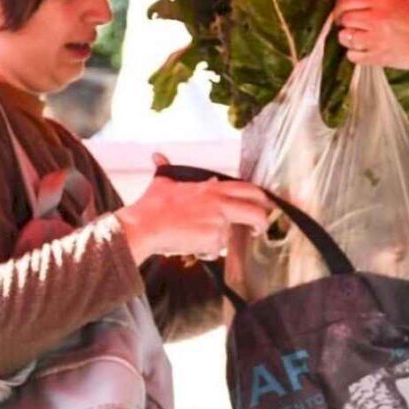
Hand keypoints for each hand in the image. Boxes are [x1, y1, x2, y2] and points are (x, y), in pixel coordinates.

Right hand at [116, 154, 270, 263]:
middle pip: (257, 212)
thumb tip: (157, 156)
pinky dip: (204, 252)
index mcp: (212, 189)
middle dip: (263, 222)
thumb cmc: (151, 206)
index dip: (260, 197)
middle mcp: (220, 203)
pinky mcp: (214, 239)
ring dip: (216, 242)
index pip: (248, 188)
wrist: (144, 226)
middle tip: (259, 229)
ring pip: (230, 236)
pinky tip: (189, 245)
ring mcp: (219, 221)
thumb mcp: (162, 181)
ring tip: (197, 239)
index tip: (264, 205)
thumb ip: (165, 167)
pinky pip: (215, 251)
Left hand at [332, 0, 408, 69]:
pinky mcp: (378, 57)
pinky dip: (354, 54)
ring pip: (346, 38)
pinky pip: (353, 56)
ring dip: (348, 38)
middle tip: (349, 25)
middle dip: (344, 22)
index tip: (340, 11)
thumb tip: (355, 1)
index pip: (348, 0)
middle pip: (345, 19)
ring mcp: (375, 39)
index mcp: (382, 1)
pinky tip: (361, 50)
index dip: (339, 7)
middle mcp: (376, 18)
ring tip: (356, 38)